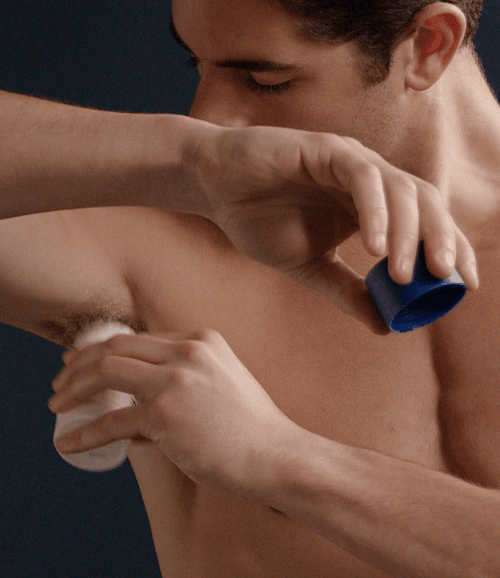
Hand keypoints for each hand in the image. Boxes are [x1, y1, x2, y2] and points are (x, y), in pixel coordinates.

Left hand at [48, 328, 304, 492]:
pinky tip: (67, 443)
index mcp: (199, 341)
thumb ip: (181, 392)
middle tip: (59, 385)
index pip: (135, 339)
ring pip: (105, 373)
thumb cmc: (252, 432)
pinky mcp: (167, 415)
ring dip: (74, 390)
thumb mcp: (220, 391)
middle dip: (78, 365)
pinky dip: (84, 432)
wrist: (278, 457)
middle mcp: (185, 352)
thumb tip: (135, 423)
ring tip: (56, 406)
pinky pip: (112, 421)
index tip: (79, 365)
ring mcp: (175, 381)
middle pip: (113, 348)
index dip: (99, 351)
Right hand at [192, 125, 478, 329]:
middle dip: (443, 241)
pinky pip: (363, 176)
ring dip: (409, 232)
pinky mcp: (328, 149)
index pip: (426, 225)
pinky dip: (374, 210)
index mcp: (371, 207)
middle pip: (427, 204)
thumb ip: (345, 290)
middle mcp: (371, 181)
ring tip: (404, 273)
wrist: (215, 190)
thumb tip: (385, 326)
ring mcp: (352, 161)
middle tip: (446, 279)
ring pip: (402, 190)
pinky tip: (372, 246)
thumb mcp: (307, 267)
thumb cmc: (257, 220)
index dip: (452, 250)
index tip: (464, 285)